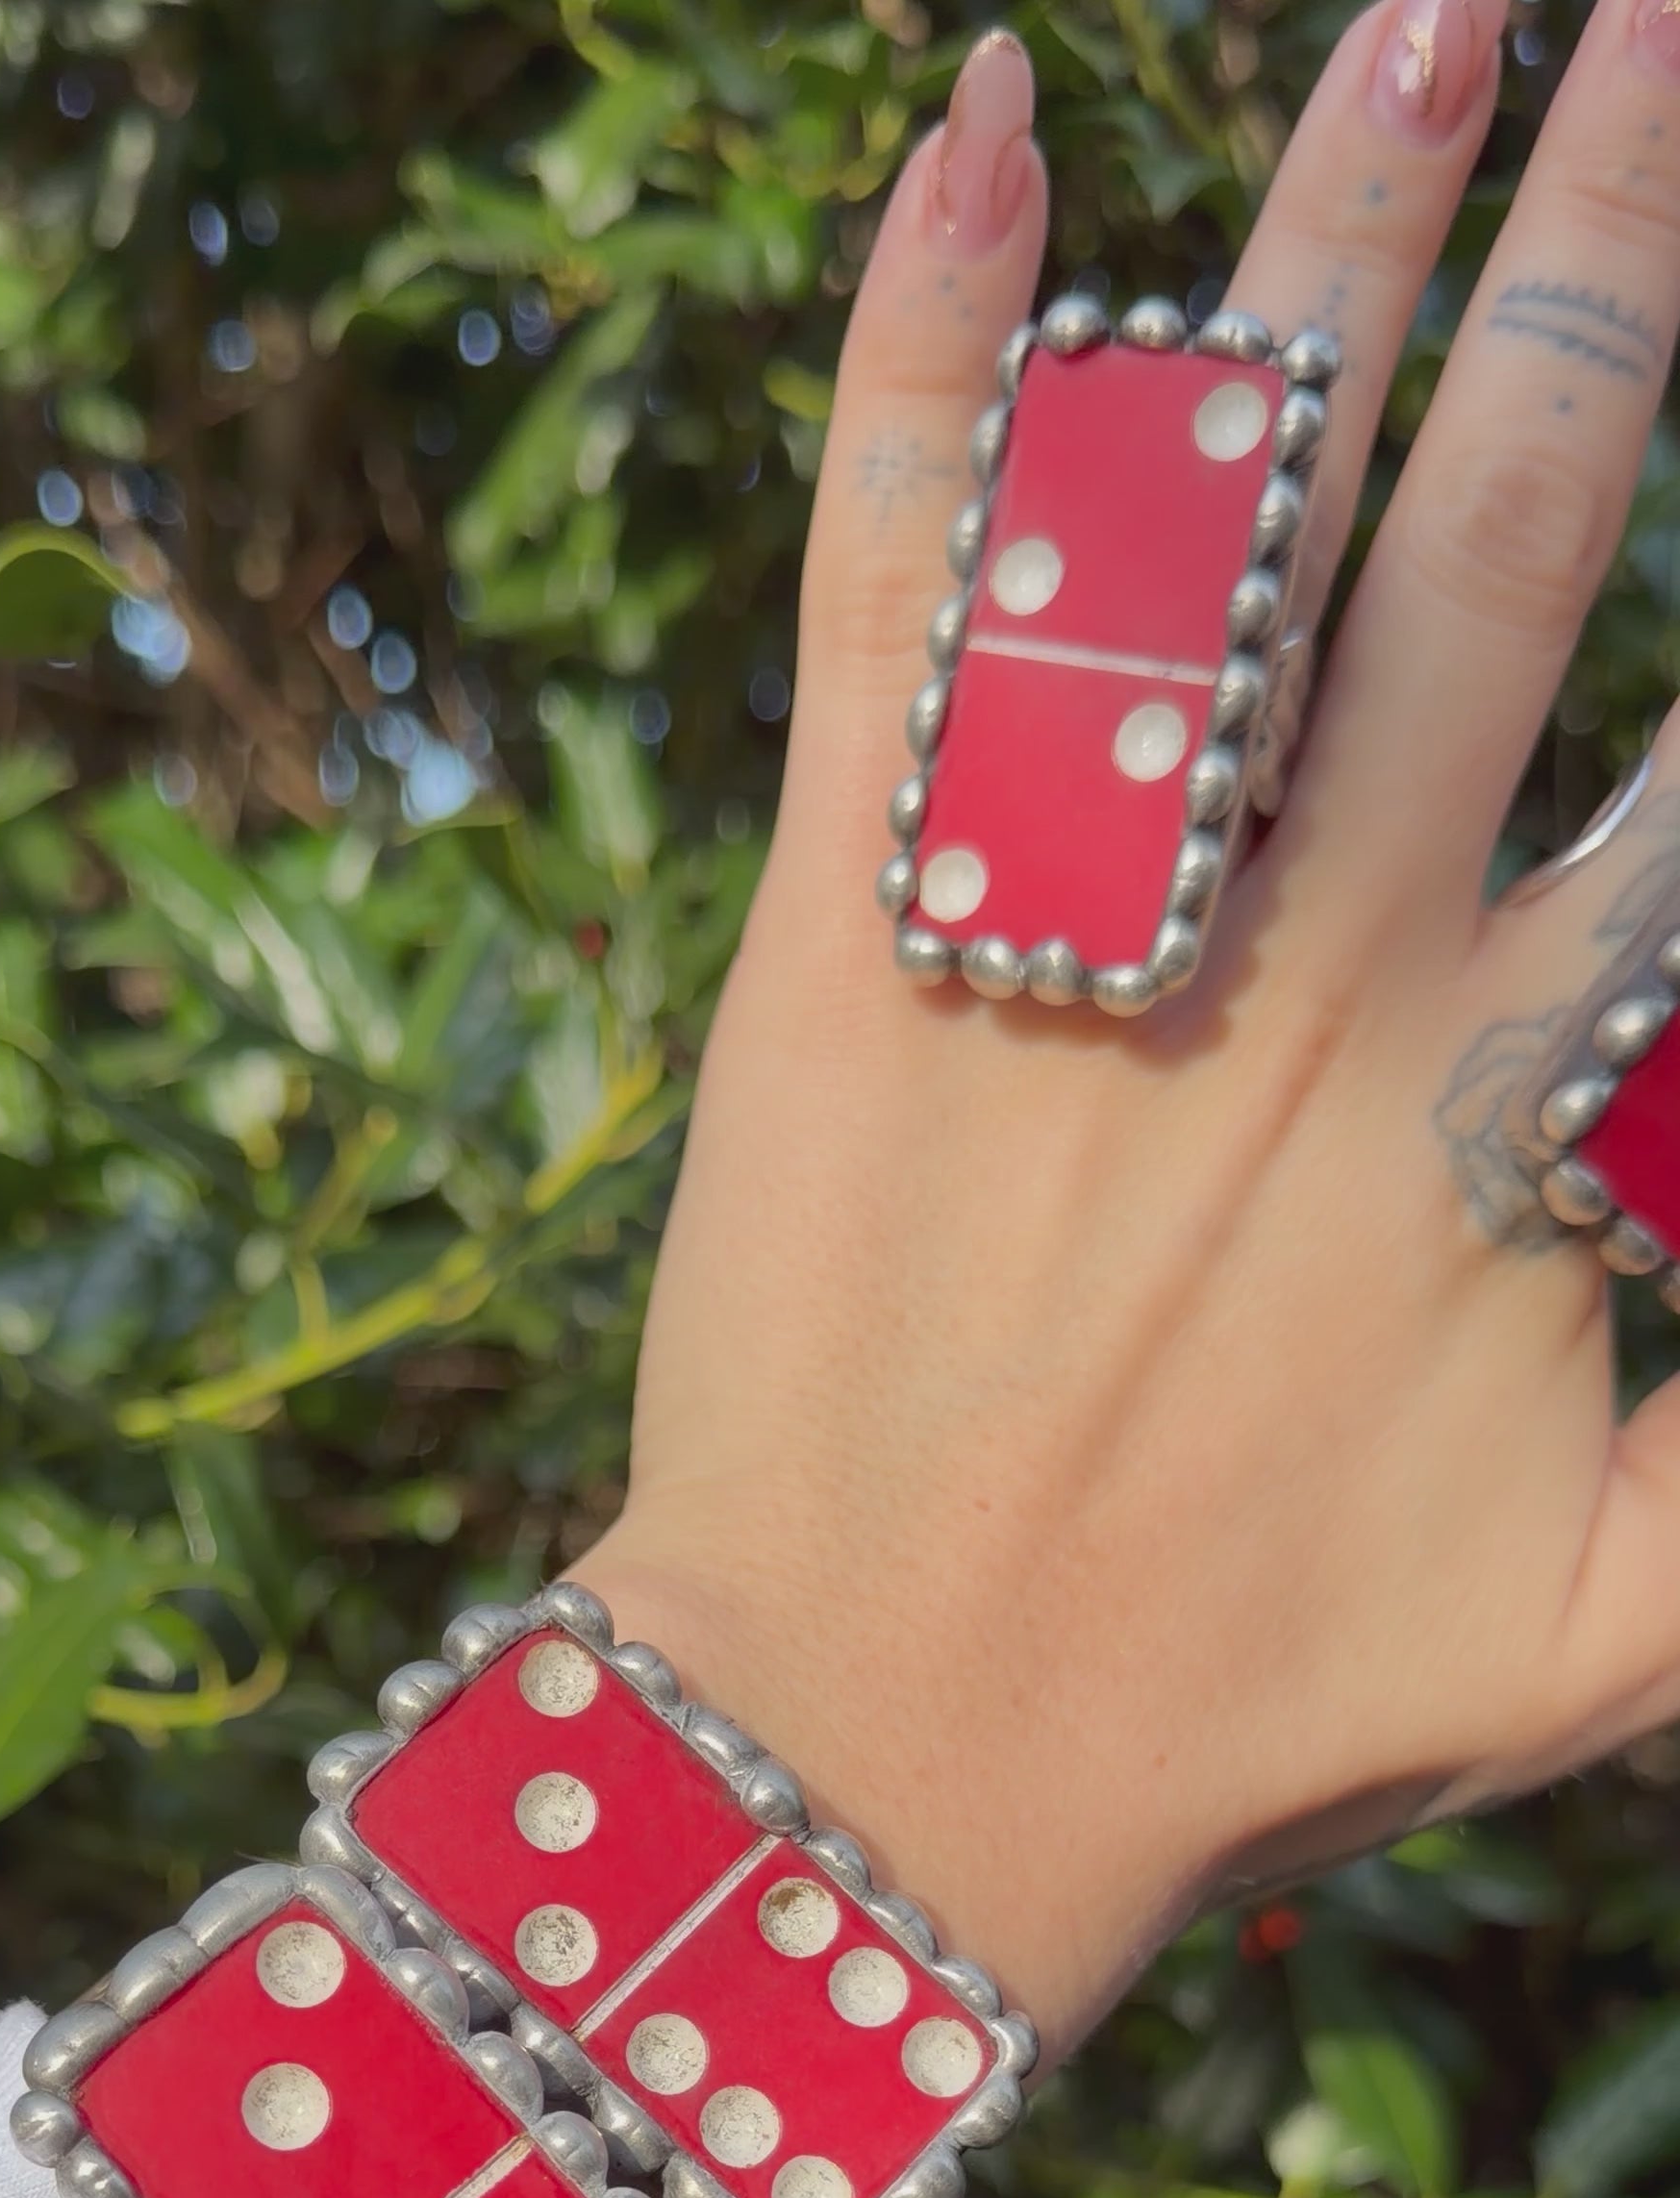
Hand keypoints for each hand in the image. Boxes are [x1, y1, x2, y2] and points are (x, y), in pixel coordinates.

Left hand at [574, 0, 1679, 2063]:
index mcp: (1518, 1105)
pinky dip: (929, 351)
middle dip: (1632, 253)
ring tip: (1450, 6)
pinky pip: (890, 591)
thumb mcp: (1616, 1630)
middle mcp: (1323, 966)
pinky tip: (974, 129)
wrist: (879, 1773)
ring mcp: (1081, 934)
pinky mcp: (845, 935)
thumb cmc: (1252, 1717)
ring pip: (1234, 507)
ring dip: (1347, 225)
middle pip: (1527, 524)